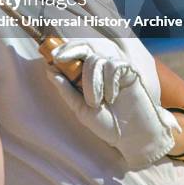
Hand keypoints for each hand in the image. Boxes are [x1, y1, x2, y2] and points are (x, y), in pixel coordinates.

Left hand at [47, 41, 181, 168]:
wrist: (134, 136)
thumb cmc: (108, 125)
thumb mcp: (81, 110)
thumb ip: (66, 91)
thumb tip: (49, 71)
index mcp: (86, 76)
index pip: (74, 55)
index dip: (63, 50)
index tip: (51, 55)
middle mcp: (100, 68)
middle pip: (84, 47)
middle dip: (70, 49)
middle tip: (59, 57)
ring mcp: (114, 68)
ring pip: (95, 60)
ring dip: (92, 81)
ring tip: (97, 102)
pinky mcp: (128, 70)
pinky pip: (113, 66)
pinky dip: (109, 81)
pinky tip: (112, 96)